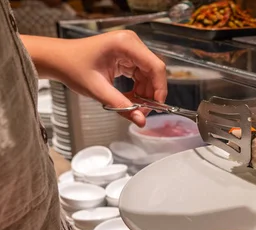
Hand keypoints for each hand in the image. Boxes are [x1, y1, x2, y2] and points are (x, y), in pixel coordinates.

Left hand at [31, 31, 166, 126]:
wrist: (57, 59)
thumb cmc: (71, 67)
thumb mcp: (97, 89)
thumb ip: (121, 106)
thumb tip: (141, 121)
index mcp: (125, 44)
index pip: (155, 66)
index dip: (159, 88)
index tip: (156, 106)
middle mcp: (131, 43)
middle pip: (153, 71)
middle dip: (150, 93)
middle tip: (141, 111)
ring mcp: (130, 48)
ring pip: (149, 75)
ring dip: (144, 93)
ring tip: (132, 106)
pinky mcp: (127, 56)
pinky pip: (141, 75)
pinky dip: (138, 89)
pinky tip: (129, 99)